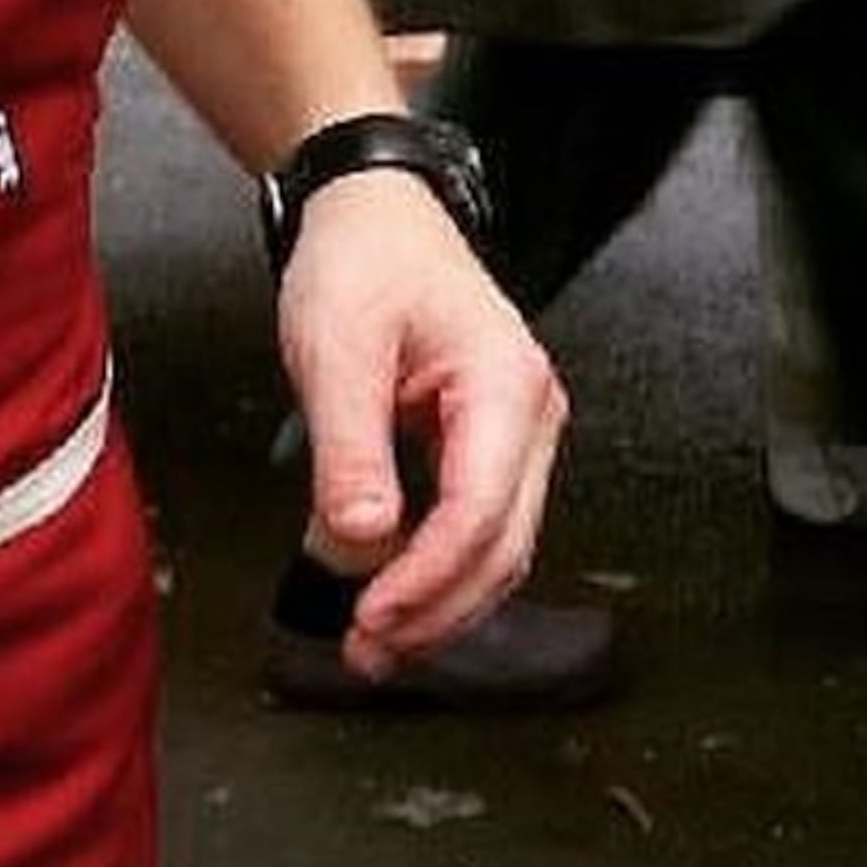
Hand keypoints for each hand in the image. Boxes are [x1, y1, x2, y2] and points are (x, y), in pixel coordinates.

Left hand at [277, 172, 564, 678]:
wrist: (373, 214)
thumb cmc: (361, 262)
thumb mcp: (336, 346)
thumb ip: (349, 446)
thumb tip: (362, 541)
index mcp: (505, 384)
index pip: (480, 511)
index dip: (428, 578)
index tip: (371, 616)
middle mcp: (530, 416)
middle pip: (501, 546)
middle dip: (436, 610)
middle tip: (365, 652)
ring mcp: (517, 434)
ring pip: (497, 547)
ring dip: (439, 603)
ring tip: (373, 644)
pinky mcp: (490, 447)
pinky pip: (477, 525)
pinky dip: (438, 570)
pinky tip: (394, 599)